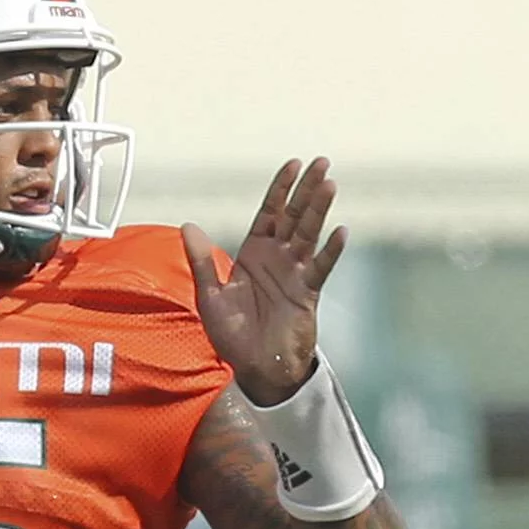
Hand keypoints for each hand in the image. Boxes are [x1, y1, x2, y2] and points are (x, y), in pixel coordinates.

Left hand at [181, 156, 347, 405]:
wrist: (253, 367)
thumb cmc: (232, 334)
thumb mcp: (210, 295)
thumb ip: (201, 260)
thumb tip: (188, 226)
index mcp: (254, 253)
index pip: (270, 212)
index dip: (281, 189)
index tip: (293, 164)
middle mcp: (277, 258)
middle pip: (294, 216)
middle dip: (306, 189)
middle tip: (321, 161)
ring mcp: (295, 274)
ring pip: (309, 234)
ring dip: (319, 210)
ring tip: (329, 184)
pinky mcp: (307, 293)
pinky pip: (320, 268)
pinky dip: (330, 251)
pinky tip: (340, 231)